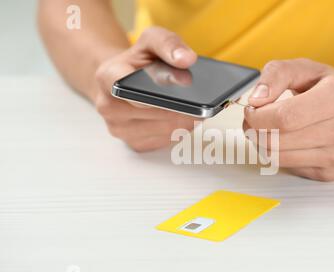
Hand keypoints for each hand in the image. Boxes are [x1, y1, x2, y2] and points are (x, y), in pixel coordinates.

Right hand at [94, 27, 197, 151]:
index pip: (128, 87)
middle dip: (183, 106)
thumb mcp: (152, 41)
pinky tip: (187, 118)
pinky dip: (181, 130)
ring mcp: (120, 129)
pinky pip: (166, 140)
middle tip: (202, 100)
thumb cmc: (138, 62)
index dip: (154, 92)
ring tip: (197, 107)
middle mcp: (108, 106)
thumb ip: (169, 44)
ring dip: (187, 120)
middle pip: (154, 113)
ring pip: (165, 129)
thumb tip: (187, 60)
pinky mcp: (134, 144)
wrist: (121, 81)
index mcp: (107, 76)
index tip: (178, 91)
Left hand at [244, 59, 333, 180]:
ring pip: (278, 158)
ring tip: (269, 129)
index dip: (257, 116)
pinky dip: (281, 154)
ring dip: (263, 144)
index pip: (283, 118)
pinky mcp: (332, 174)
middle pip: (276, 141)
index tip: (251, 110)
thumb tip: (255, 100)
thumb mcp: (310, 69)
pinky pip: (289, 168)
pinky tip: (290, 141)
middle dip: (254, 130)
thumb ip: (277, 74)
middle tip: (255, 119)